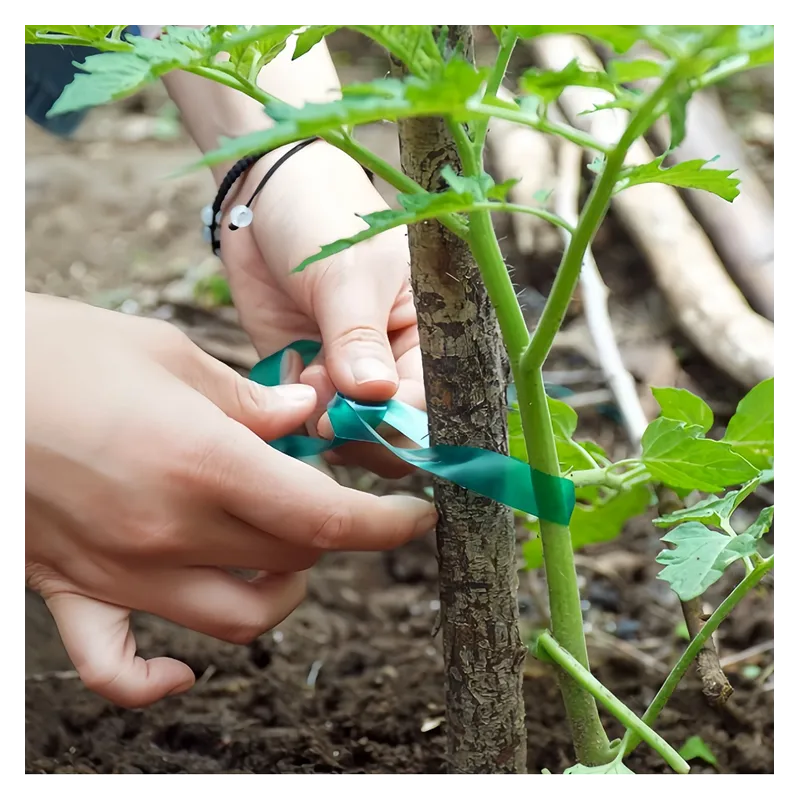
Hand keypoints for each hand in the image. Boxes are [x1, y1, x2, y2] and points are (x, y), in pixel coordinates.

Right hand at [24, 294, 435, 707]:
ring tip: (283, 552)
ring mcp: (116, 570)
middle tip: (332, 496)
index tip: (416, 516)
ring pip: (235, 620)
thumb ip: (246, 398)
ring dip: (279, 593)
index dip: (387, 525)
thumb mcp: (167, 353)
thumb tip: (304, 417)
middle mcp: (167, 529)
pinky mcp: (67, 589)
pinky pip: (116, 668)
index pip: (325, 518)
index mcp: (201, 461)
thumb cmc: (57, 349)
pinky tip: (186, 662)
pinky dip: (157, 679)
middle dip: (334, 534)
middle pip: (291, 560)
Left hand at [218, 141, 423, 477]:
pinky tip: (288, 367)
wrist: (262, 198)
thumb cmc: (323, 217)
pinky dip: (293, 411)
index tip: (360, 417)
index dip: (400, 420)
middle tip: (327, 411)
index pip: (431, 400)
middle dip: (360, 431)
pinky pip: (304, 418)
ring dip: (322, 420)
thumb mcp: (348, 272)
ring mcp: (347, 373)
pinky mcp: (305, 376)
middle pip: (393, 430)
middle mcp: (393, 361)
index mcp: (428, 333)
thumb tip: (377, 396)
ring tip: (305, 372)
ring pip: (347, 433)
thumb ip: (359, 336)